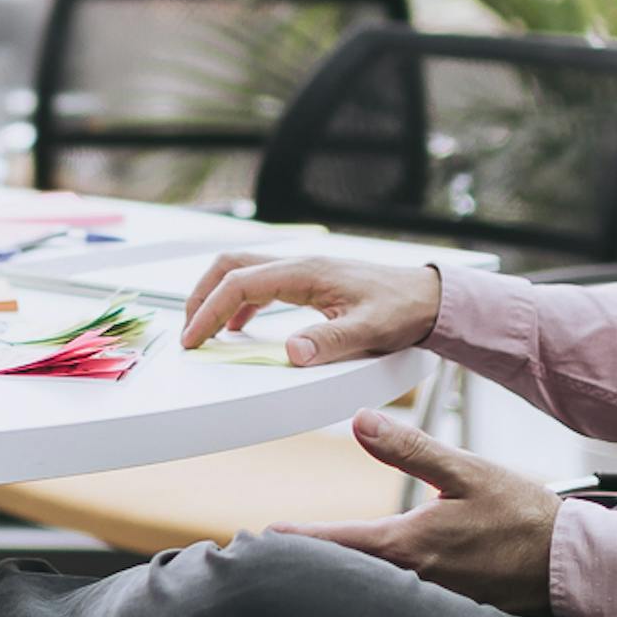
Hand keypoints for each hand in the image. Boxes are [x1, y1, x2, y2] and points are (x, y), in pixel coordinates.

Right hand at [179, 254, 443, 366]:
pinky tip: (238, 328)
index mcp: (306, 273)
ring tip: (204, 332)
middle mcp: (299, 264)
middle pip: (230, 266)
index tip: (193, 339)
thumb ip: (329, 342)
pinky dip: (238, 303)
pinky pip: (260, 283)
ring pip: (242, 271)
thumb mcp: (369, 331)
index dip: (208, 311)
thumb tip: (291, 352)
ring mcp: (302, 270)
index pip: (239, 284)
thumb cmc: (403, 309)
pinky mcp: (308, 281)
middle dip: (201, 296)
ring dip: (216, 296)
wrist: (428, 297)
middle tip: (189, 332)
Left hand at [279, 412, 559, 616]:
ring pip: (373, 592)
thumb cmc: (525, 516)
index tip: (264, 536)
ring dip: (342, 581)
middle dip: (310, 565)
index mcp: (411, 545)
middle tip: (273, 556)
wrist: (574, 566)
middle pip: (347, 574)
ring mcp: (433, 603)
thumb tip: (359, 421)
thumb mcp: (467, 471)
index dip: (298, 538)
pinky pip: (403, 606)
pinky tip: (369, 589)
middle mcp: (415, 581)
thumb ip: (411, 449)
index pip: (339, 543)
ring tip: (309, 570)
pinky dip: (377, 595)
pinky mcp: (452, 613)